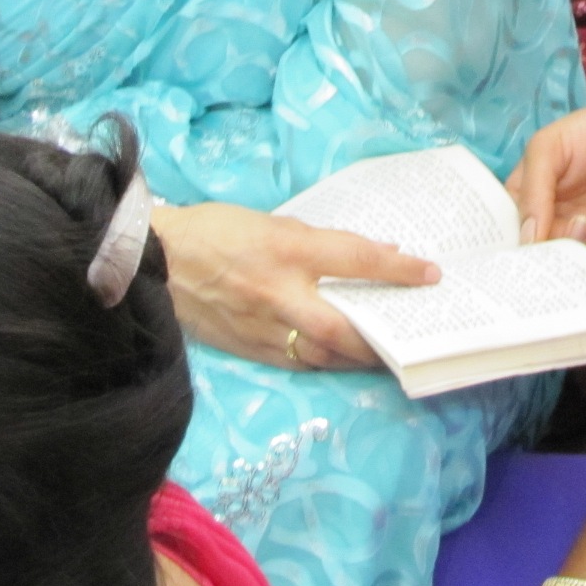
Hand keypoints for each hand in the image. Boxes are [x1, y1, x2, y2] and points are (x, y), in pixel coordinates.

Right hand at [151, 202, 441, 370]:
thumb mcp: (273, 222)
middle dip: (378, 337)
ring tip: (385, 354)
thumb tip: (370, 253)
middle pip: (341, 327)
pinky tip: (341, 360)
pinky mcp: (247, 349)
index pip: (355, 258)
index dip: (397, 268)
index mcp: (286, 249)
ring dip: (356, 357)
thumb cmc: (216, 230)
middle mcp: (277, 292)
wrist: (155, 259)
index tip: (430, 274)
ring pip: (321, 354)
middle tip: (409, 337)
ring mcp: (261, 326)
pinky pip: (295, 363)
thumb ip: (320, 242)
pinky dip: (324, 363)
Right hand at [507, 96, 585, 259]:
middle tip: (552, 243)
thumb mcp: (548, 148)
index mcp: (522, 199)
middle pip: (531, 256)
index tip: (505, 259)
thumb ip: (533, 190)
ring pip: (563, 264)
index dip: (501, 248)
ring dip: (573, 248)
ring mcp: (575, 235)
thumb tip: (526, 238)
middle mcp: (545, 222)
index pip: (502, 232)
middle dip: (539, 257)